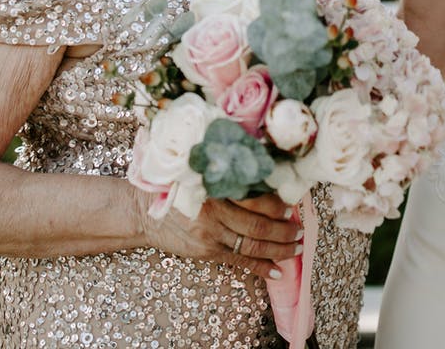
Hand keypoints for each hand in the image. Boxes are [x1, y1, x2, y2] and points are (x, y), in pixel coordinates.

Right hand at [138, 191, 302, 279]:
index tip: (292, 206)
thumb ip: (229, 180)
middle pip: (258, 225)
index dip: (277, 205)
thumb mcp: (201, 175)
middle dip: (285, 231)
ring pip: (253, 245)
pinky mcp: (206, 252)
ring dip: (279, 249)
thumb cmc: (176, 188)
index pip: (256, 198)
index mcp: (217, 188)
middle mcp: (215, 211)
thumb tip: (269, 185)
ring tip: (297, 248)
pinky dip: (261, 267)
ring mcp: (210, 234)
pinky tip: (277, 270)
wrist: (143, 211)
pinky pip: (239, 261)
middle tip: (301, 230)